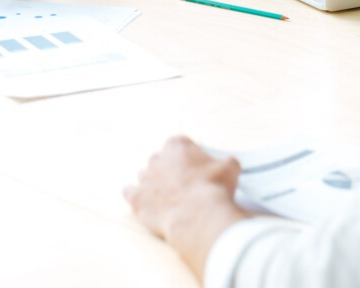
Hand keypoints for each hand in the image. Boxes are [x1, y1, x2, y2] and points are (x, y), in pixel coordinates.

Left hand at [123, 136, 248, 277]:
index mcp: (177, 145)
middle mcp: (157, 158)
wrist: (199, 216)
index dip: (190, 156)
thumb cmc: (215, 188)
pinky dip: (135, 195)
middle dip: (171, 169)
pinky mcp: (137, 199)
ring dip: (155, 183)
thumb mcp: (230, 167)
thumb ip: (224, 162)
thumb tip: (226, 165)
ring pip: (146, 176)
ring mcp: (145, 179)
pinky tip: (143, 200)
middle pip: (162, 160)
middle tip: (185, 183)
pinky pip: (129, 193)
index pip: (181, 144)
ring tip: (169, 196)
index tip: (197, 166)